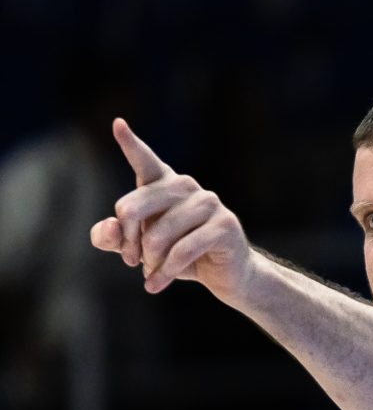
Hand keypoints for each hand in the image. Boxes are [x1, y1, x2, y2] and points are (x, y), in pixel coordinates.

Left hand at [89, 118, 251, 299]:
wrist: (227, 277)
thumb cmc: (183, 257)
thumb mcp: (143, 249)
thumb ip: (116, 238)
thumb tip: (108, 229)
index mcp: (165, 184)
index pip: (144, 161)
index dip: (130, 144)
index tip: (118, 125)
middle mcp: (186, 185)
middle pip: (133, 208)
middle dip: (127, 241)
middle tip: (130, 261)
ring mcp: (208, 202)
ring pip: (159, 234)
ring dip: (149, 260)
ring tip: (150, 273)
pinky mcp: (224, 226)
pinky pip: (182, 250)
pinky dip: (165, 272)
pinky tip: (155, 284)